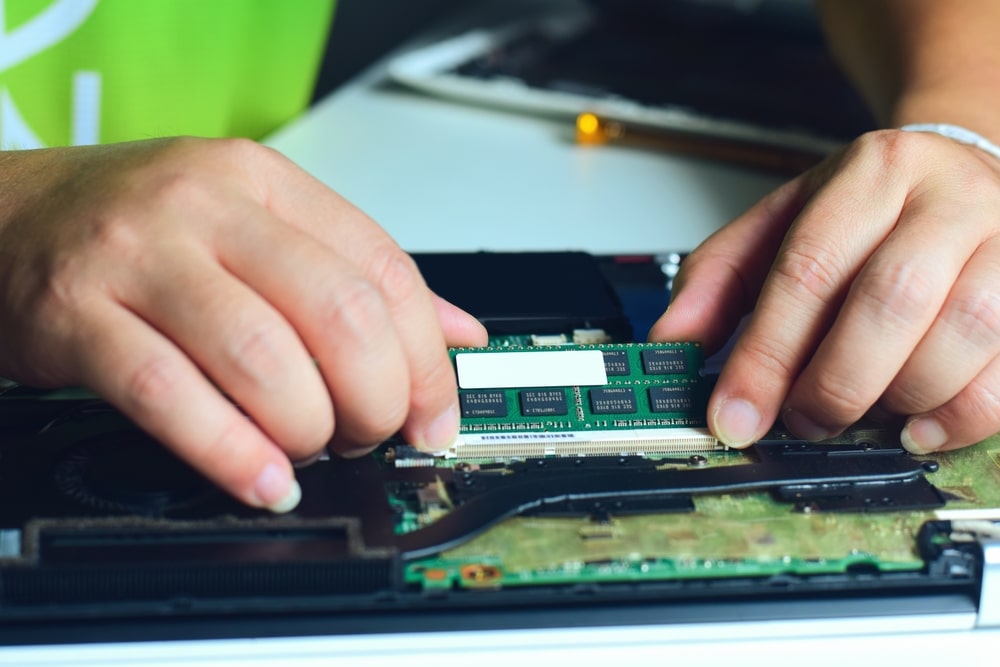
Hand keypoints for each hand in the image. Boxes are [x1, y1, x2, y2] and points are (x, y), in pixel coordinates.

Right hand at [0, 138, 485, 511]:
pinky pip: (172, 396)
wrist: (5, 215)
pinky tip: (264, 481)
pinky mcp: (76, 316)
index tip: (435, 414)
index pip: (384, 271)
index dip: (427, 358)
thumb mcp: (257, 225)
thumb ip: (358, 275)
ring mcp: (139, 257)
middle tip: (369, 433)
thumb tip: (460, 333)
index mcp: (266, 183)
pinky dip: (233, 454)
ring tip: (312, 451)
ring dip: (310, 428)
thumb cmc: (140, 228)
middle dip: (377, 398)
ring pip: (264, 358)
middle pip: (339, 314)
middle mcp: (209, 208)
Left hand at [649, 129, 999, 453]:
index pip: (808, 269)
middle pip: (892, 300)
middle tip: (802, 421)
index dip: (765, 356)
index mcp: (871, 172)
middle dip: (834, 382)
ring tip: (861, 418)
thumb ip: (718, 280)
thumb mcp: (780, 223)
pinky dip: (963, 415)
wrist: (963, 172)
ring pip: (967, 333)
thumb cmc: (868, 211)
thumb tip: (670, 345)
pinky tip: (919, 427)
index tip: (733, 416)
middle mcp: (949, 197)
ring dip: (900, 398)